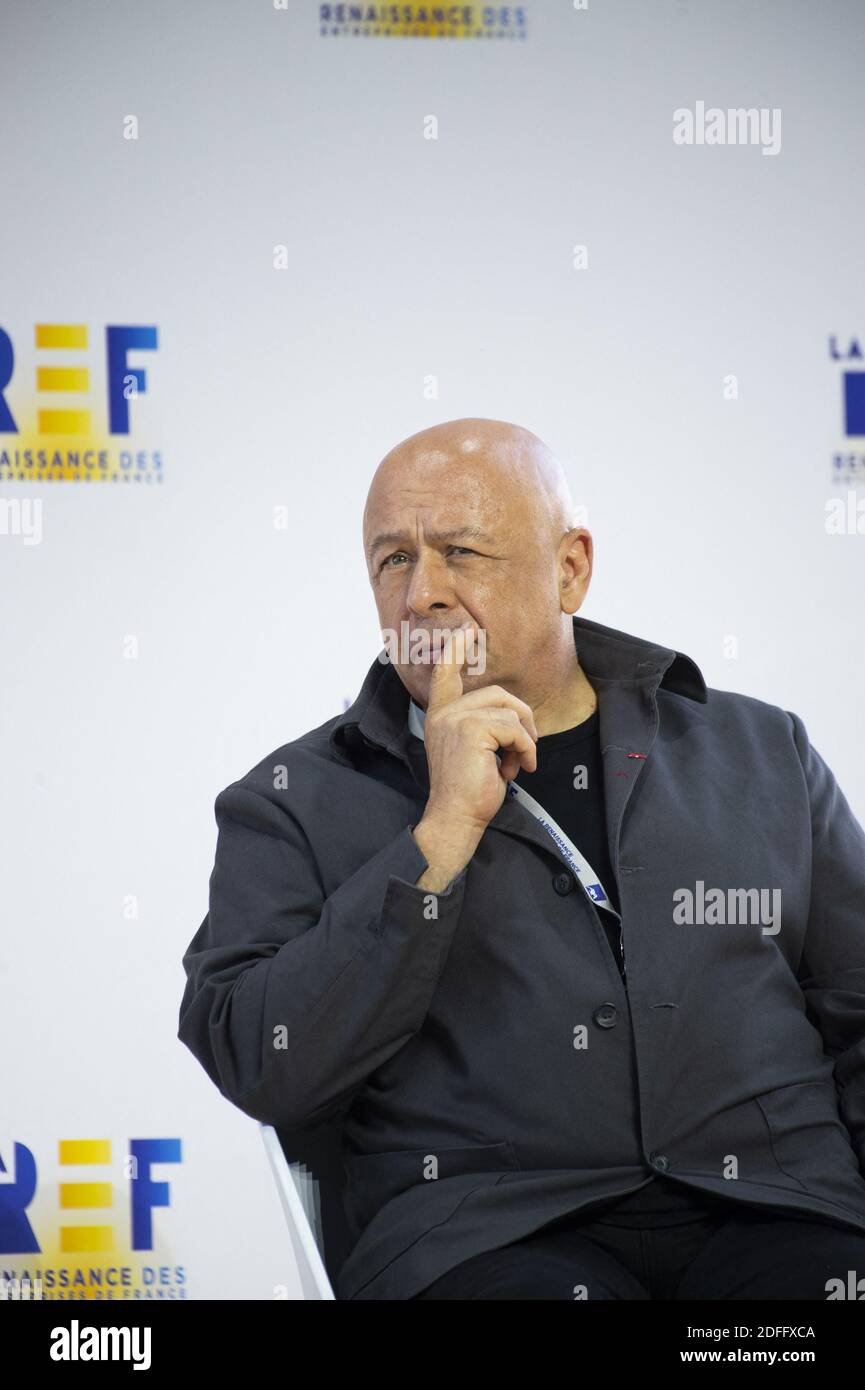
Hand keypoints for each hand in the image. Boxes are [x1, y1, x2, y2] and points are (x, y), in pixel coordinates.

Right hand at [421, 627, 538, 836]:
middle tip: (526, 750)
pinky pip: (514, 728)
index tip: (467, 630)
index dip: (457, 650)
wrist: (455, 817)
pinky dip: (525, 749)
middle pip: (497, 694)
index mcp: (440, 715)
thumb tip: (517, 718)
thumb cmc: (468, 791)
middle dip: (522, 719)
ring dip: (525, 740)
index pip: (445, 673)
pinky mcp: (471, 728)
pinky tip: (518, 769)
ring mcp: (456, 718)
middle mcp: (444, 712)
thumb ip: (484, 727)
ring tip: (518, 764)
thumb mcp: (475, 752)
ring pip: (510, 711)